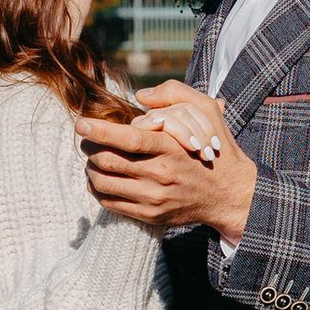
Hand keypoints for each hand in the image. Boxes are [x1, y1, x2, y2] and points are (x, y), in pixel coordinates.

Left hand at [79, 84, 257, 242]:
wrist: (229, 195)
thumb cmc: (213, 149)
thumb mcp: (207, 112)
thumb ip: (175, 94)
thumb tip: (140, 95)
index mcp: (171, 148)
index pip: (128, 138)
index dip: (99, 130)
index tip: (81, 124)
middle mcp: (160, 174)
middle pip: (107, 160)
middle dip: (89, 147)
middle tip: (86, 139)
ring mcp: (153, 198)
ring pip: (103, 182)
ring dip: (90, 168)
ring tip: (92, 159)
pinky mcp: (149, 215)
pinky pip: (110, 203)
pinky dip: (96, 189)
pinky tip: (98, 179)